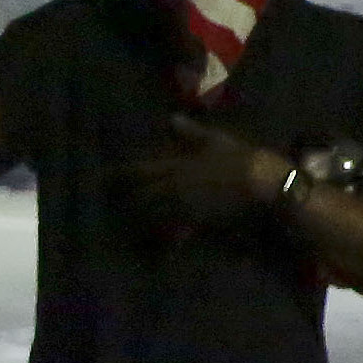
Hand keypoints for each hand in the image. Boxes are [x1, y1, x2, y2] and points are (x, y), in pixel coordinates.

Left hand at [114, 112, 294, 230]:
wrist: (257, 182)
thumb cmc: (237, 157)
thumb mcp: (214, 139)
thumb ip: (191, 131)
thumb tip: (172, 119)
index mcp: (176, 164)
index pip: (140, 171)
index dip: (121, 175)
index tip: (105, 177)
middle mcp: (173, 186)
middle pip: (140, 197)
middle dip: (124, 201)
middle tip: (110, 205)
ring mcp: (182, 206)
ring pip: (151, 215)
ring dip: (137, 219)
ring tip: (125, 225)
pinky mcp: (193, 221)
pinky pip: (169, 231)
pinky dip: (161, 237)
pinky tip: (155, 244)